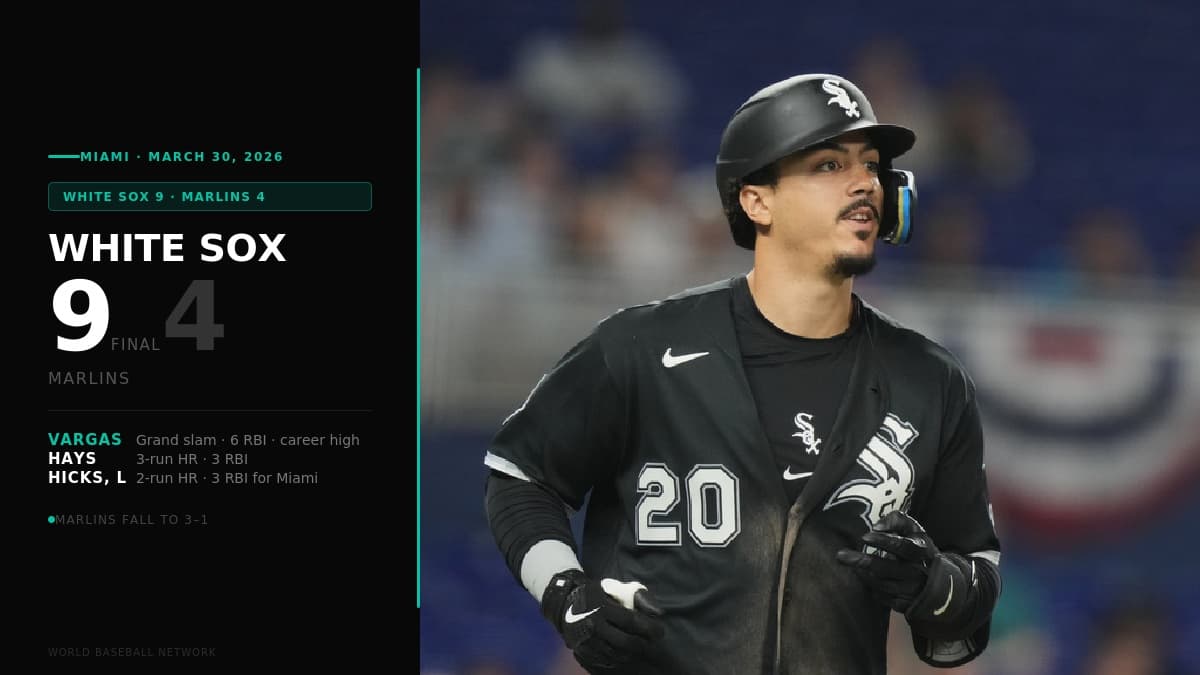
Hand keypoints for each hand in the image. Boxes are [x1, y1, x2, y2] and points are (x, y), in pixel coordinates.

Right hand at [540, 570, 664, 669]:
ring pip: (616, 654)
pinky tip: (624, 653)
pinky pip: (604, 661)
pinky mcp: (582, 650)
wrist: (565, 602)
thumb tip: (658, 612)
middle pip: (625, 642)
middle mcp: (594, 625)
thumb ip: (638, 596)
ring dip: (631, 653)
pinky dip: (617, 659)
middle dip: (642, 645)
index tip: (660, 632)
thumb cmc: (597, 594)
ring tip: (638, 648)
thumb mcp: (616, 587)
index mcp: (603, 607)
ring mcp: (587, 640)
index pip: (631, 621)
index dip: (649, 628)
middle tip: (649, 643)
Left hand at [836, 511, 969, 621]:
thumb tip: (877, 526)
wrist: (940, 582)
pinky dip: (870, 587)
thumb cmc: (920, 549)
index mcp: (922, 552)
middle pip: (886, 569)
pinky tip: (864, 577)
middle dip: (861, 561)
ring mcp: (911, 591)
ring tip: (850, 564)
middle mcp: (917, 573)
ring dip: (862, 573)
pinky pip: (881, 597)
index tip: (865, 536)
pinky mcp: (904, 605)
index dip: (884, 541)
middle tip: (840, 555)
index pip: (903, 547)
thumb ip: (897, 520)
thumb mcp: (915, 530)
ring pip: (880, 584)